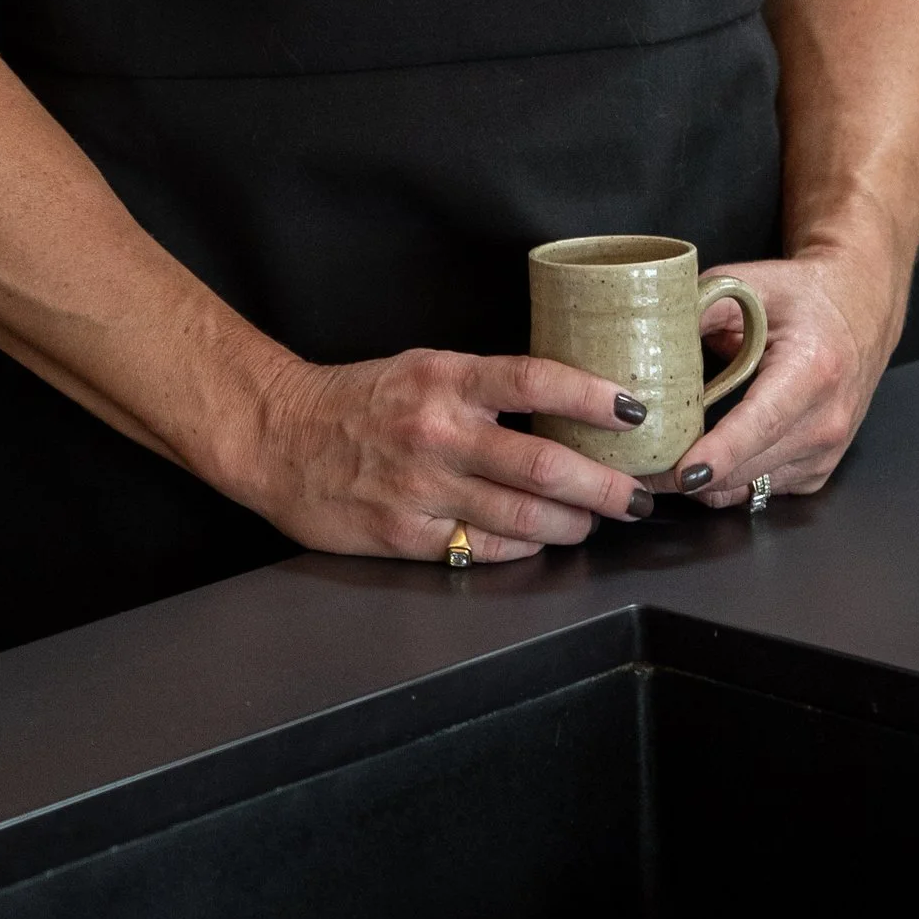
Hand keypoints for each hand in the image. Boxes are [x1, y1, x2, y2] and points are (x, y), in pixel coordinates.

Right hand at [244, 347, 665, 562]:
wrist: (278, 435)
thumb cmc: (360, 399)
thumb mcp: (425, 368)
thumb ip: (486, 386)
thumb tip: (564, 405)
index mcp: (446, 379)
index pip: (536, 380)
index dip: (593, 397)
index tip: (636, 411)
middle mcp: (439, 433)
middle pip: (544, 466)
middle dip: (605, 487)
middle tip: (640, 496)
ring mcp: (423, 490)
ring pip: (523, 519)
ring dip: (574, 525)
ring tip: (596, 521)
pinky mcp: (405, 536)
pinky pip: (482, 550)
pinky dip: (523, 548)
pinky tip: (541, 541)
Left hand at [662, 244, 904, 509]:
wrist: (860, 309)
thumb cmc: (803, 295)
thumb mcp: (750, 284)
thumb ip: (700, 310)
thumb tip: (649, 343)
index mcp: (812, 370)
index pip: (762, 422)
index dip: (720, 452)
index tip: (684, 472)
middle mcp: (826, 420)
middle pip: (748, 466)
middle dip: (687, 475)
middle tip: (636, 465)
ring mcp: (826, 453)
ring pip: (749, 488)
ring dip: (703, 483)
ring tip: (658, 463)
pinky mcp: (819, 472)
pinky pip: (761, 490)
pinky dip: (728, 482)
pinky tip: (703, 459)